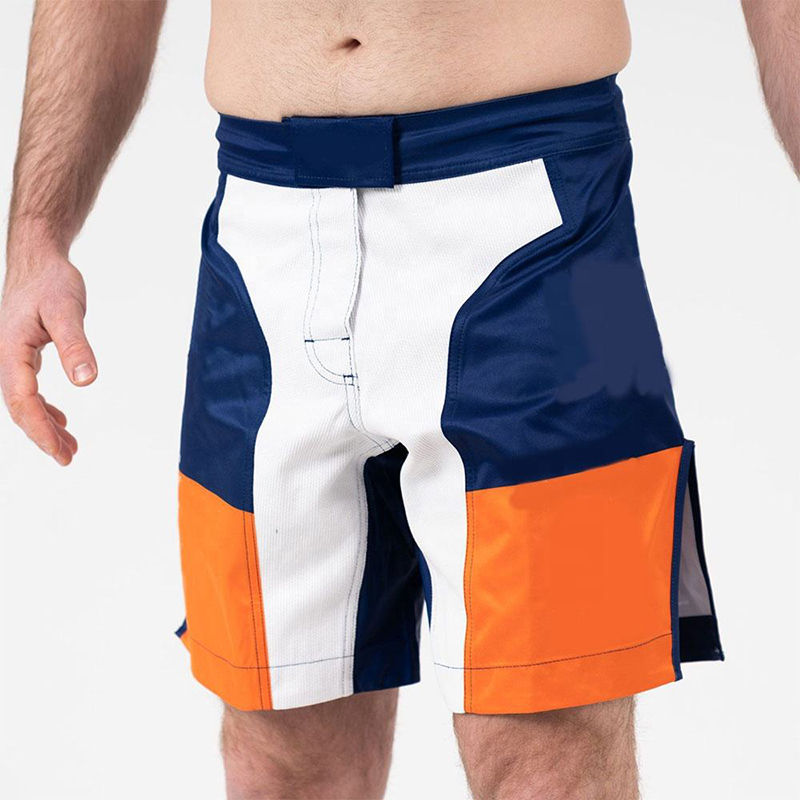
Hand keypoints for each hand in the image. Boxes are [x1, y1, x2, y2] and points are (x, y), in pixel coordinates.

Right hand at [0, 246, 96, 465]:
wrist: (38, 260)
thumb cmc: (51, 282)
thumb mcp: (68, 311)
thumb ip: (76, 345)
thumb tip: (86, 381)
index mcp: (11, 351)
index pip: (23, 401)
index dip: (41, 430)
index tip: (62, 452)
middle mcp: (5, 358)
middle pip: (20, 408)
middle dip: (43, 436)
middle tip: (69, 458)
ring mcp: (11, 357)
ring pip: (24, 402)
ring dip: (45, 426)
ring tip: (70, 448)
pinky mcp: (21, 353)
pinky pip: (27, 390)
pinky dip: (44, 408)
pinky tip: (61, 419)